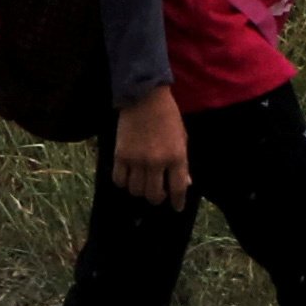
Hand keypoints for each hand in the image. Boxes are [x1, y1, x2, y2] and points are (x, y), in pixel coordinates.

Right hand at [113, 87, 191, 209]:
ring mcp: (136, 160)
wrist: (144, 97)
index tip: (177, 207)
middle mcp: (156, 162)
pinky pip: (119, 180)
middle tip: (157, 194)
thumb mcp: (182, 137)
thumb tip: (185, 183)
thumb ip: (183, 162)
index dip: (177, 201)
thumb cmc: (168, 116)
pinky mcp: (120, 155)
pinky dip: (123, 182)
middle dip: (157, 198)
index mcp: (176, 156)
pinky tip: (128, 177)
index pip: (177, 188)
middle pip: (154, 194)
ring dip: (140, 191)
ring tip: (143, 183)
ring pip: (136, 190)